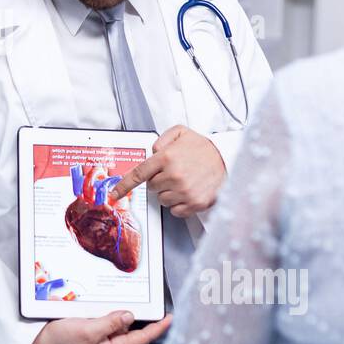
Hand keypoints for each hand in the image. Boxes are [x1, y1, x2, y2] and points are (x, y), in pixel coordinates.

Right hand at [27, 312, 170, 343]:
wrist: (39, 341)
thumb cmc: (61, 340)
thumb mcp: (88, 331)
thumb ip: (110, 323)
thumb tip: (130, 315)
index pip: (143, 338)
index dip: (159, 328)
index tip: (171, 316)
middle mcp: (110, 342)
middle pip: (135, 329)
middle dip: (146, 316)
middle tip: (157, 300)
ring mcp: (101, 335)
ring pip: (121, 321)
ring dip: (128, 310)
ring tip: (138, 295)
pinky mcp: (91, 328)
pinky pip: (108, 317)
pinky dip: (113, 309)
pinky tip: (114, 299)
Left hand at [110, 125, 225, 217]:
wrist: (228, 159)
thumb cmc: (204, 148)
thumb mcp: (181, 132)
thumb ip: (162, 140)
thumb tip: (152, 152)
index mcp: (167, 158)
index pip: (139, 174)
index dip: (124, 186)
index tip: (114, 194)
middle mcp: (174, 176)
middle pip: (152, 188)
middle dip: (160, 181)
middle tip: (174, 173)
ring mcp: (184, 191)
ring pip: (163, 200)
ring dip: (170, 192)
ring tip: (184, 181)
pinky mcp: (194, 203)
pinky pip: (176, 210)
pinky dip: (180, 204)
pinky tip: (189, 192)